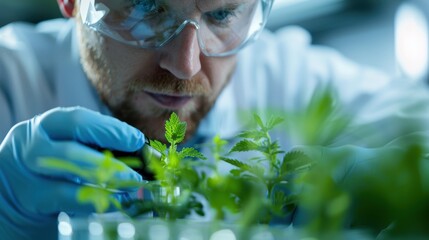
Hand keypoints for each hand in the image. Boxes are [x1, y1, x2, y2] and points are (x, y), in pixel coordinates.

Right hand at [0, 106, 144, 238]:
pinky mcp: (33, 197)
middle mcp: (35, 144)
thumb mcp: (69, 141)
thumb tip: (138, 148)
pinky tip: (116, 200)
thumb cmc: (55, 159)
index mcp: (49, 124)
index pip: (78, 120)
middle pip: (71, 150)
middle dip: (108, 161)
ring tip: (132, 184)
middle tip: (136, 171)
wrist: (16, 186)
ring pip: (69, 177)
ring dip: (106, 181)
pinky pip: (68, 199)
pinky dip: (96, 199)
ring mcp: (30, 172)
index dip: (110, 130)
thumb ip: (96, 142)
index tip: (136, 140)